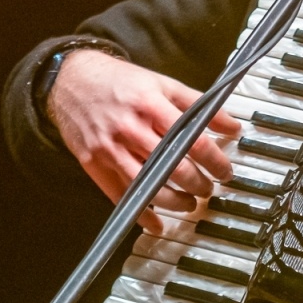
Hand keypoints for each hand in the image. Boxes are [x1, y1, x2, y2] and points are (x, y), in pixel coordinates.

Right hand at [47, 49, 241, 234]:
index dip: (214, 161)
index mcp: (152, 106)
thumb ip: (200, 105)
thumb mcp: (164, 84)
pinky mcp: (94, 163)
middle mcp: (131, 129)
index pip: (193, 141)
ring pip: (148, 186)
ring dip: (174, 202)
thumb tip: (232, 127)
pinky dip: (140, 213)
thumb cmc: (121, 82)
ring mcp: (110, 149)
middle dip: (197, 184)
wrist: (71, 79)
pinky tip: (156, 223)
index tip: (225, 171)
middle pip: (172, 167)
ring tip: (189, 204)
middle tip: (208, 189)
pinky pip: (120, 195)